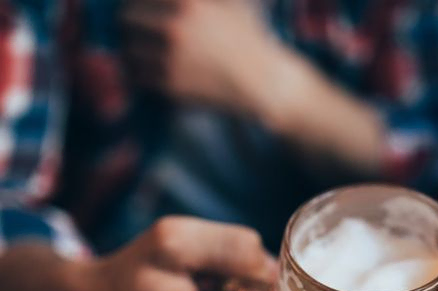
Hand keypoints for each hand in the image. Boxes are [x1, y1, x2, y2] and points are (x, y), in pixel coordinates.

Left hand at [121, 0, 283, 116]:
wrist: (262, 83)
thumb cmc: (247, 39)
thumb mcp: (226, 1)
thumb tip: (167, 2)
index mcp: (186, 1)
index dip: (137, 5)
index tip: (139, 12)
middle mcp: (174, 27)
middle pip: (126, 20)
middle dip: (128, 26)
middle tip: (134, 33)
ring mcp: (170, 58)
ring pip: (129, 51)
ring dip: (133, 52)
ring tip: (143, 55)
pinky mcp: (170, 86)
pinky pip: (139, 76)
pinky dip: (142, 75)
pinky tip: (154, 74)